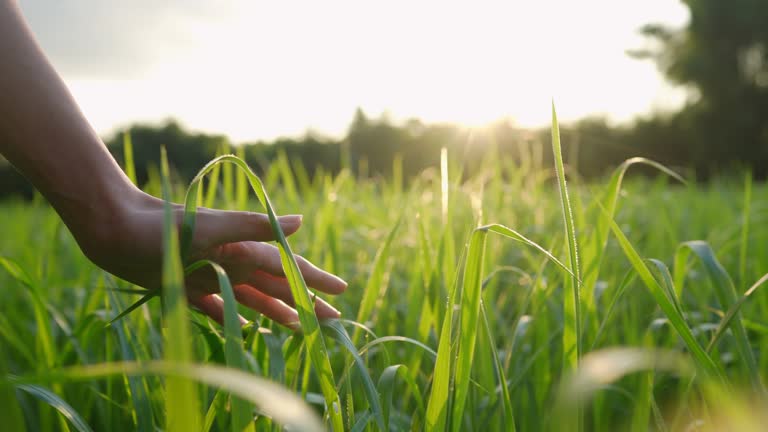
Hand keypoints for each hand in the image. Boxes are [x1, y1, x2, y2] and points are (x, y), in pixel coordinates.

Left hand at [76, 188, 345, 329]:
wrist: (115, 227)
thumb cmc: (163, 226)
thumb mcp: (211, 226)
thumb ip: (255, 226)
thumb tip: (299, 222)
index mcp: (243, 249)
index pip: (288, 267)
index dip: (315, 280)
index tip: (342, 289)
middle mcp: (233, 263)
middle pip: (277, 287)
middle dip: (305, 301)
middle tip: (332, 318)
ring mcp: (212, 275)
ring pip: (254, 299)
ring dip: (277, 312)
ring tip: (298, 326)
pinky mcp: (188, 287)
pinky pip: (219, 309)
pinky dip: (235, 319)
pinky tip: (246, 328)